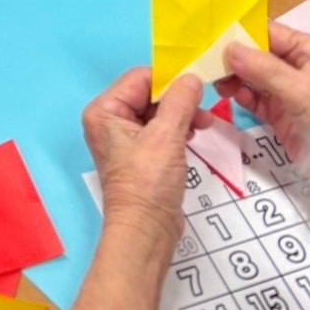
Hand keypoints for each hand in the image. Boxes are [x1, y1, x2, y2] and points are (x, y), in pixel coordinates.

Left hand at [84, 67, 209, 243]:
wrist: (147, 232)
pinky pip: (158, 130)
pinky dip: (176, 129)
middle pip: (148, 94)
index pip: (139, 79)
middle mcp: (108, 120)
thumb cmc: (149, 183)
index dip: (168, 79)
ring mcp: (123, 139)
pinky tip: (193, 134)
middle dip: (177, 99)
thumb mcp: (166, 137)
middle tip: (204, 108)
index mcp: (104, 111)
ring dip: (180, 114)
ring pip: (156, 112)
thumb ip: (180, 102)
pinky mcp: (139, 154)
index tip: (197, 84)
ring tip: (203, 124)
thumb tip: (191, 76)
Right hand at [216, 21, 309, 165]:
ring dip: (234, 77)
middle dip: (234, 56)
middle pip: (257, 54)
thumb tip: (229, 48)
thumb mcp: (299, 89)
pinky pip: (255, 98)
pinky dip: (242, 96)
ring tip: (218, 81)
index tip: (214, 33)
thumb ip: (263, 69)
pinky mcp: (279, 113)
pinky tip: (232, 95)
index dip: (242, 32)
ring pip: (252, 76)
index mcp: (308, 51)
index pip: (269, 33)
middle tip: (208, 60)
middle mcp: (296, 67)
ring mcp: (286, 91)